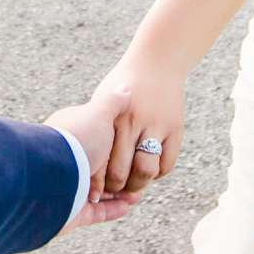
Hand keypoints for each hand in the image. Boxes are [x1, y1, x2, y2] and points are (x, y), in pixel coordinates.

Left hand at [46, 90, 143, 232]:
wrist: (51, 176)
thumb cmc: (76, 141)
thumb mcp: (98, 113)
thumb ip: (113, 103)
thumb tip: (125, 88)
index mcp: (73, 139)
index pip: (101, 142)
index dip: (120, 146)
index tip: (137, 148)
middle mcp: (70, 163)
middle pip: (102, 169)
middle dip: (123, 173)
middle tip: (141, 174)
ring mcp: (72, 188)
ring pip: (101, 192)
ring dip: (122, 193)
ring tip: (138, 193)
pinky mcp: (74, 211)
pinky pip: (97, 212)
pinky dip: (113, 209)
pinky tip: (128, 206)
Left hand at [91, 62, 183, 197]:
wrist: (156, 61)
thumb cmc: (122, 84)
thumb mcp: (101, 102)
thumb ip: (93, 128)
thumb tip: (78, 160)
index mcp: (107, 117)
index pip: (98, 162)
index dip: (94, 181)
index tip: (93, 189)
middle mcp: (130, 122)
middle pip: (120, 172)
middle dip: (114, 189)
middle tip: (113, 192)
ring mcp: (155, 125)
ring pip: (145, 170)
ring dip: (138, 185)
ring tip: (132, 186)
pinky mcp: (175, 128)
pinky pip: (167, 164)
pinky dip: (157, 174)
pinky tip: (149, 172)